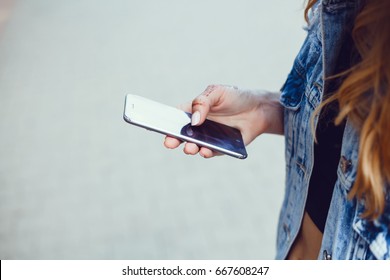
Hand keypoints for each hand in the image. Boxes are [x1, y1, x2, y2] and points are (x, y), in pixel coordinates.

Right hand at [164, 84, 282, 157]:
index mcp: (194, 111)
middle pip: (182, 134)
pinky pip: (211, 152)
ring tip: (190, 148)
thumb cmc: (235, 97)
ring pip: (195, 146)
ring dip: (190, 148)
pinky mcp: (221, 147)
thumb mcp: (217, 92)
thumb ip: (203, 102)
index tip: (157, 126)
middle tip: (170, 143)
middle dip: (173, 139)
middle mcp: (198, 126)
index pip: (176, 117)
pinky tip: (205, 151)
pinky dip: (207, 152)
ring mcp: (209, 137)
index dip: (165, 122)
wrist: (258, 109)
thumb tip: (194, 120)